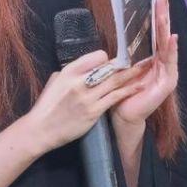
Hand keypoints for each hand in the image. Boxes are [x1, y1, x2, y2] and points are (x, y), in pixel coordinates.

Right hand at [27, 49, 149, 153]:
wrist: (41, 129)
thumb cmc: (47, 105)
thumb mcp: (55, 80)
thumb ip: (71, 72)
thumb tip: (85, 68)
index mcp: (69, 71)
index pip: (97, 56)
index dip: (106, 58)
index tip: (111, 62)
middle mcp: (80, 82)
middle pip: (109, 67)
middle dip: (126, 63)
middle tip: (141, 58)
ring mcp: (87, 97)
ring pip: (115, 81)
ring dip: (131, 74)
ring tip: (145, 68)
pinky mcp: (93, 112)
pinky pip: (115, 98)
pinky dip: (128, 91)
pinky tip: (138, 87)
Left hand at [109, 0, 178, 126]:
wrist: (122, 113)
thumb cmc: (121, 89)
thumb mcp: (122, 65)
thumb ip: (126, 50)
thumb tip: (120, 30)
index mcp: (150, 55)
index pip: (155, 30)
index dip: (157, 13)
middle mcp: (161, 61)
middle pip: (163, 33)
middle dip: (163, 13)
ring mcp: (166, 71)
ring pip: (167, 44)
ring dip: (165, 27)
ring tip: (164, 12)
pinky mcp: (167, 83)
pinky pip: (169, 63)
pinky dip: (171, 50)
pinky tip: (172, 38)